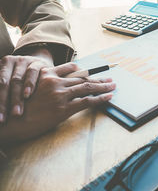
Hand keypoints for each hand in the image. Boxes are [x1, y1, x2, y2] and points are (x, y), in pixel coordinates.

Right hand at [0, 63, 115, 144]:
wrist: (11, 121)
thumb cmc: (19, 107)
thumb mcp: (29, 89)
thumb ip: (44, 84)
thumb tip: (57, 87)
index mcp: (46, 75)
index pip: (70, 69)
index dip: (84, 70)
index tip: (91, 71)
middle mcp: (55, 82)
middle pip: (83, 78)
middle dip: (98, 79)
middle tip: (110, 79)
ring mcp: (61, 95)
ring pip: (88, 87)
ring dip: (103, 86)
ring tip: (113, 86)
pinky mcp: (65, 108)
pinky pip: (87, 101)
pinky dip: (100, 98)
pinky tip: (109, 97)